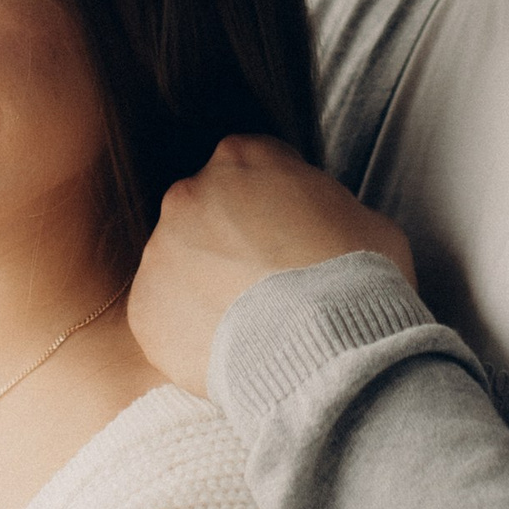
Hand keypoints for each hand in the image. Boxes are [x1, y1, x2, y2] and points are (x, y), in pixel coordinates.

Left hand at [129, 136, 416, 395]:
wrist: (323, 348)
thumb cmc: (356, 280)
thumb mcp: (365, 219)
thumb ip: (323, 206)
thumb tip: (319, 223)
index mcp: (242, 158)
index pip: (246, 168)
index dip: (268, 206)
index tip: (283, 236)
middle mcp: (189, 194)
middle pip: (204, 214)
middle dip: (228, 245)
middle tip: (265, 286)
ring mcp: (160, 250)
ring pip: (178, 265)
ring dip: (204, 288)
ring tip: (250, 327)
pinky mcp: (144, 307)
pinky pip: (162, 316)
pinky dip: (187, 332)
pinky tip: (225, 351)